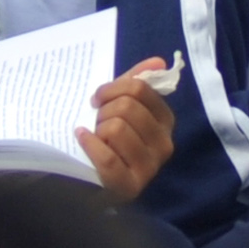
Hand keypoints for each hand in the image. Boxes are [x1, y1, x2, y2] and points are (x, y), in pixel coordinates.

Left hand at [77, 58, 177, 201]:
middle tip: (97, 123)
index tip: (99, 98)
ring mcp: (149, 168)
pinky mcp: (130, 186)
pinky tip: (83, 140)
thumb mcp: (121, 108)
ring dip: (98, 131)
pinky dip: (90, 145)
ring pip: (116, 129)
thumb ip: (137, 83)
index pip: (140, 89)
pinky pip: (107, 158)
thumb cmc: (108, 139)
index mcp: (165, 121)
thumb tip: (159, 61)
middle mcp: (164, 144)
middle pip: (127, 107)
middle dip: (104, 112)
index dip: (113, 88)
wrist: (90, 181)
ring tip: (96, 138)